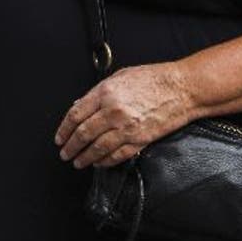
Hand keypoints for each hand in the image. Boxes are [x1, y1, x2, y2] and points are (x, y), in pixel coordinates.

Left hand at [55, 62, 196, 168]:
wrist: (182, 88)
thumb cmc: (153, 79)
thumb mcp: (119, 76)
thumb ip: (97, 92)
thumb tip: (79, 105)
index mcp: (105, 92)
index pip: (75, 114)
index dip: (64, 129)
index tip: (59, 138)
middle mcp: (113, 111)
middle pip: (83, 134)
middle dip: (70, 147)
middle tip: (64, 154)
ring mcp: (127, 127)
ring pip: (98, 148)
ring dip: (85, 158)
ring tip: (78, 162)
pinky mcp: (140, 139)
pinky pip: (117, 155)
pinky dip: (105, 162)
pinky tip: (99, 164)